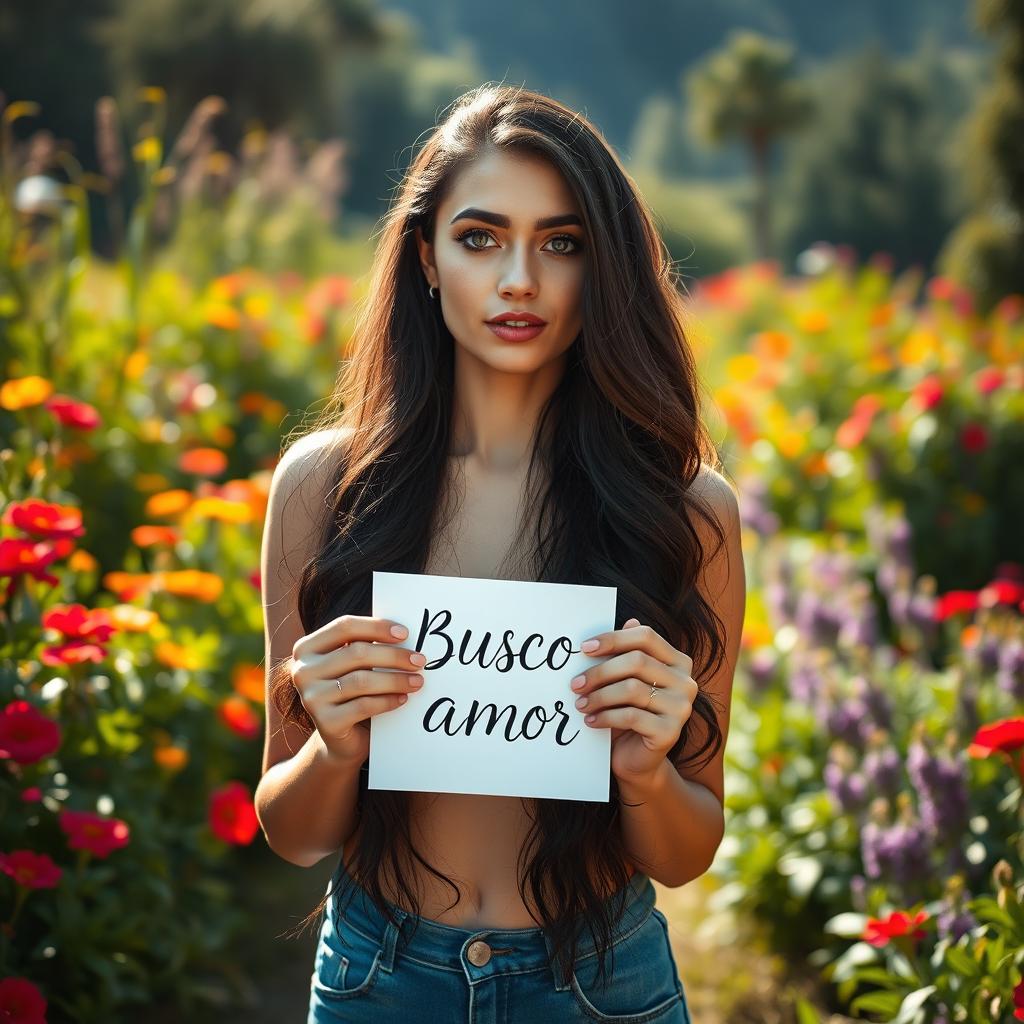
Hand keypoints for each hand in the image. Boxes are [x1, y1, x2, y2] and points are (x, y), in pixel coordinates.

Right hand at [289, 615, 425, 766]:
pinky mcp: (325, 722)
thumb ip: (366, 645)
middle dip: (393, 655)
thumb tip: (403, 632)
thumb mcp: (353, 665)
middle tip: (419, 660)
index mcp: (306, 648)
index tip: (405, 633)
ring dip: (395, 679)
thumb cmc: (351, 692)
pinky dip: (387, 701)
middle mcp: (302, 671)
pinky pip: (364, 705)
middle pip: (356, 652)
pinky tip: (403, 699)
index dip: (376, 627)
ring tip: (417, 681)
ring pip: (361, 680)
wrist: (341, 739)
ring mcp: (311, 698)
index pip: (344, 626)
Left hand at [572, 618, 696, 783]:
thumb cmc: (629, 713)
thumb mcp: (625, 680)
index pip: (646, 637)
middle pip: (637, 661)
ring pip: (632, 689)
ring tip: (581, 703)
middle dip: (600, 671)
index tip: (584, 648)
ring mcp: (682, 708)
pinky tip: (591, 721)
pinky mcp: (671, 732)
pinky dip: (605, 717)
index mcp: (678, 661)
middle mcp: (686, 682)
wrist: (638, 760)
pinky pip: (631, 716)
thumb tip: (627, 618)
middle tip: (575, 683)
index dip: (613, 638)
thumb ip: (626, 653)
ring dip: (599, 696)